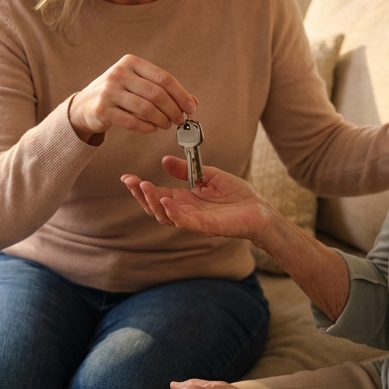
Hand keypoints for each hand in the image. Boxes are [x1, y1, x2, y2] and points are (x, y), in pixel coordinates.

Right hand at [69, 55, 195, 140]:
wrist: (84, 105)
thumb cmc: (118, 93)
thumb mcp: (139, 85)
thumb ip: (164, 91)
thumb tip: (192, 102)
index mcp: (131, 63)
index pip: (163, 78)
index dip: (181, 94)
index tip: (190, 108)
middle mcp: (119, 73)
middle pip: (156, 94)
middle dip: (173, 110)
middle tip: (179, 120)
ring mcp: (109, 91)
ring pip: (146, 108)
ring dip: (161, 120)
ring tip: (166, 125)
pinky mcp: (102, 110)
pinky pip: (132, 122)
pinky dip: (147, 127)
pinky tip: (152, 128)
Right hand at [121, 157, 271, 239]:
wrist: (260, 210)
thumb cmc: (238, 196)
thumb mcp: (208, 176)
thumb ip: (185, 170)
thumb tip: (163, 161)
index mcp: (185, 200)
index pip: (158, 194)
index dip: (142, 187)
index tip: (128, 176)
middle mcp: (186, 212)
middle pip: (155, 207)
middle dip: (140, 194)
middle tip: (130, 181)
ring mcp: (194, 221)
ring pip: (165, 215)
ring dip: (152, 202)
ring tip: (144, 186)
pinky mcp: (205, 227)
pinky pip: (184, 221)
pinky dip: (172, 212)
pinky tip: (164, 199)